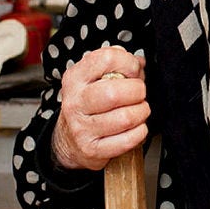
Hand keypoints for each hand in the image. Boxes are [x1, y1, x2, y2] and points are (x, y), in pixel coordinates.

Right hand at [52, 47, 149, 170]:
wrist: (68, 140)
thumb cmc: (87, 105)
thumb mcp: (92, 78)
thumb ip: (115, 65)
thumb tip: (139, 62)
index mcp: (75, 79)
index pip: (107, 59)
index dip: (129, 63)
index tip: (133, 70)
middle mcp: (75, 102)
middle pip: (115, 92)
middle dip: (138, 90)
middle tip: (138, 93)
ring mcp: (82, 128)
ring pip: (126, 117)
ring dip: (141, 112)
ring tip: (138, 110)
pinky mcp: (93, 149)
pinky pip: (128, 140)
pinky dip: (140, 132)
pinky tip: (135, 127)